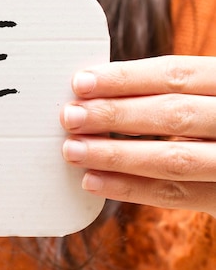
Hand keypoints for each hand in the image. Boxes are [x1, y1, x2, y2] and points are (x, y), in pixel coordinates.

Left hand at [61, 55, 215, 215]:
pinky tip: (93, 182)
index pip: (177, 74)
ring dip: (115, 155)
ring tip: (73, 150)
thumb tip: (99, 88)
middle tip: (69, 116)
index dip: (126, 77)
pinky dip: (130, 189)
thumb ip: (181, 90)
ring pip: (173, 158)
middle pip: (172, 114)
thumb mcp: (212, 95)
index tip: (81, 82)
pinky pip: (175, 195)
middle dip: (114, 115)